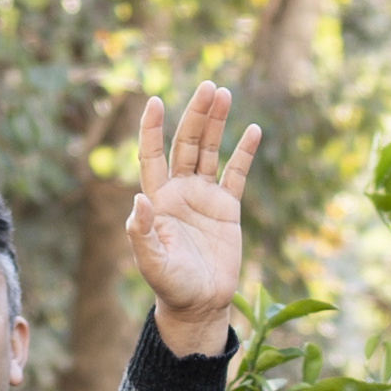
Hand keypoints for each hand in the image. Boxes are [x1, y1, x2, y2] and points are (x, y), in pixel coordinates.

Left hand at [119, 79, 262, 349]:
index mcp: (158, 199)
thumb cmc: (170, 285)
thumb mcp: (151, 262)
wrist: (200, 304)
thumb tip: (138, 200)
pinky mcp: (228, 208)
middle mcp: (180, 191)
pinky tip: (252, 130)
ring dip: (216, 123)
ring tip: (223, 93)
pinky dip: (244, 153)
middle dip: (195, 115)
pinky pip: (237, 174)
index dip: (152, 129)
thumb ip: (141, 233)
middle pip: (186, 144)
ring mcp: (204, 197)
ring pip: (210, 151)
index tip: (154, 101)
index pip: (152, 155)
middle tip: (208, 86)